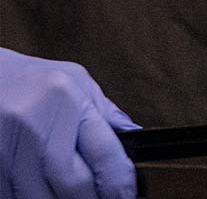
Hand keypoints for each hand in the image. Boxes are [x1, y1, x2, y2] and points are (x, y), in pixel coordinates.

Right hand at [0, 48, 137, 198]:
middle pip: (71, 182)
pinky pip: (10, 193)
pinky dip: (24, 197)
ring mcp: (6, 142)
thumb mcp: (74, 81)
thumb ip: (103, 112)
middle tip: (96, 198)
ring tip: (64, 194)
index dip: (118, 184)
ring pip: (38, 195)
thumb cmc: (30, 79)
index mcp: (67, 98)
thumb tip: (134, 139)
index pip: (104, 153)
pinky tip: (35, 189)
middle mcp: (35, 120)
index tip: (125, 195)